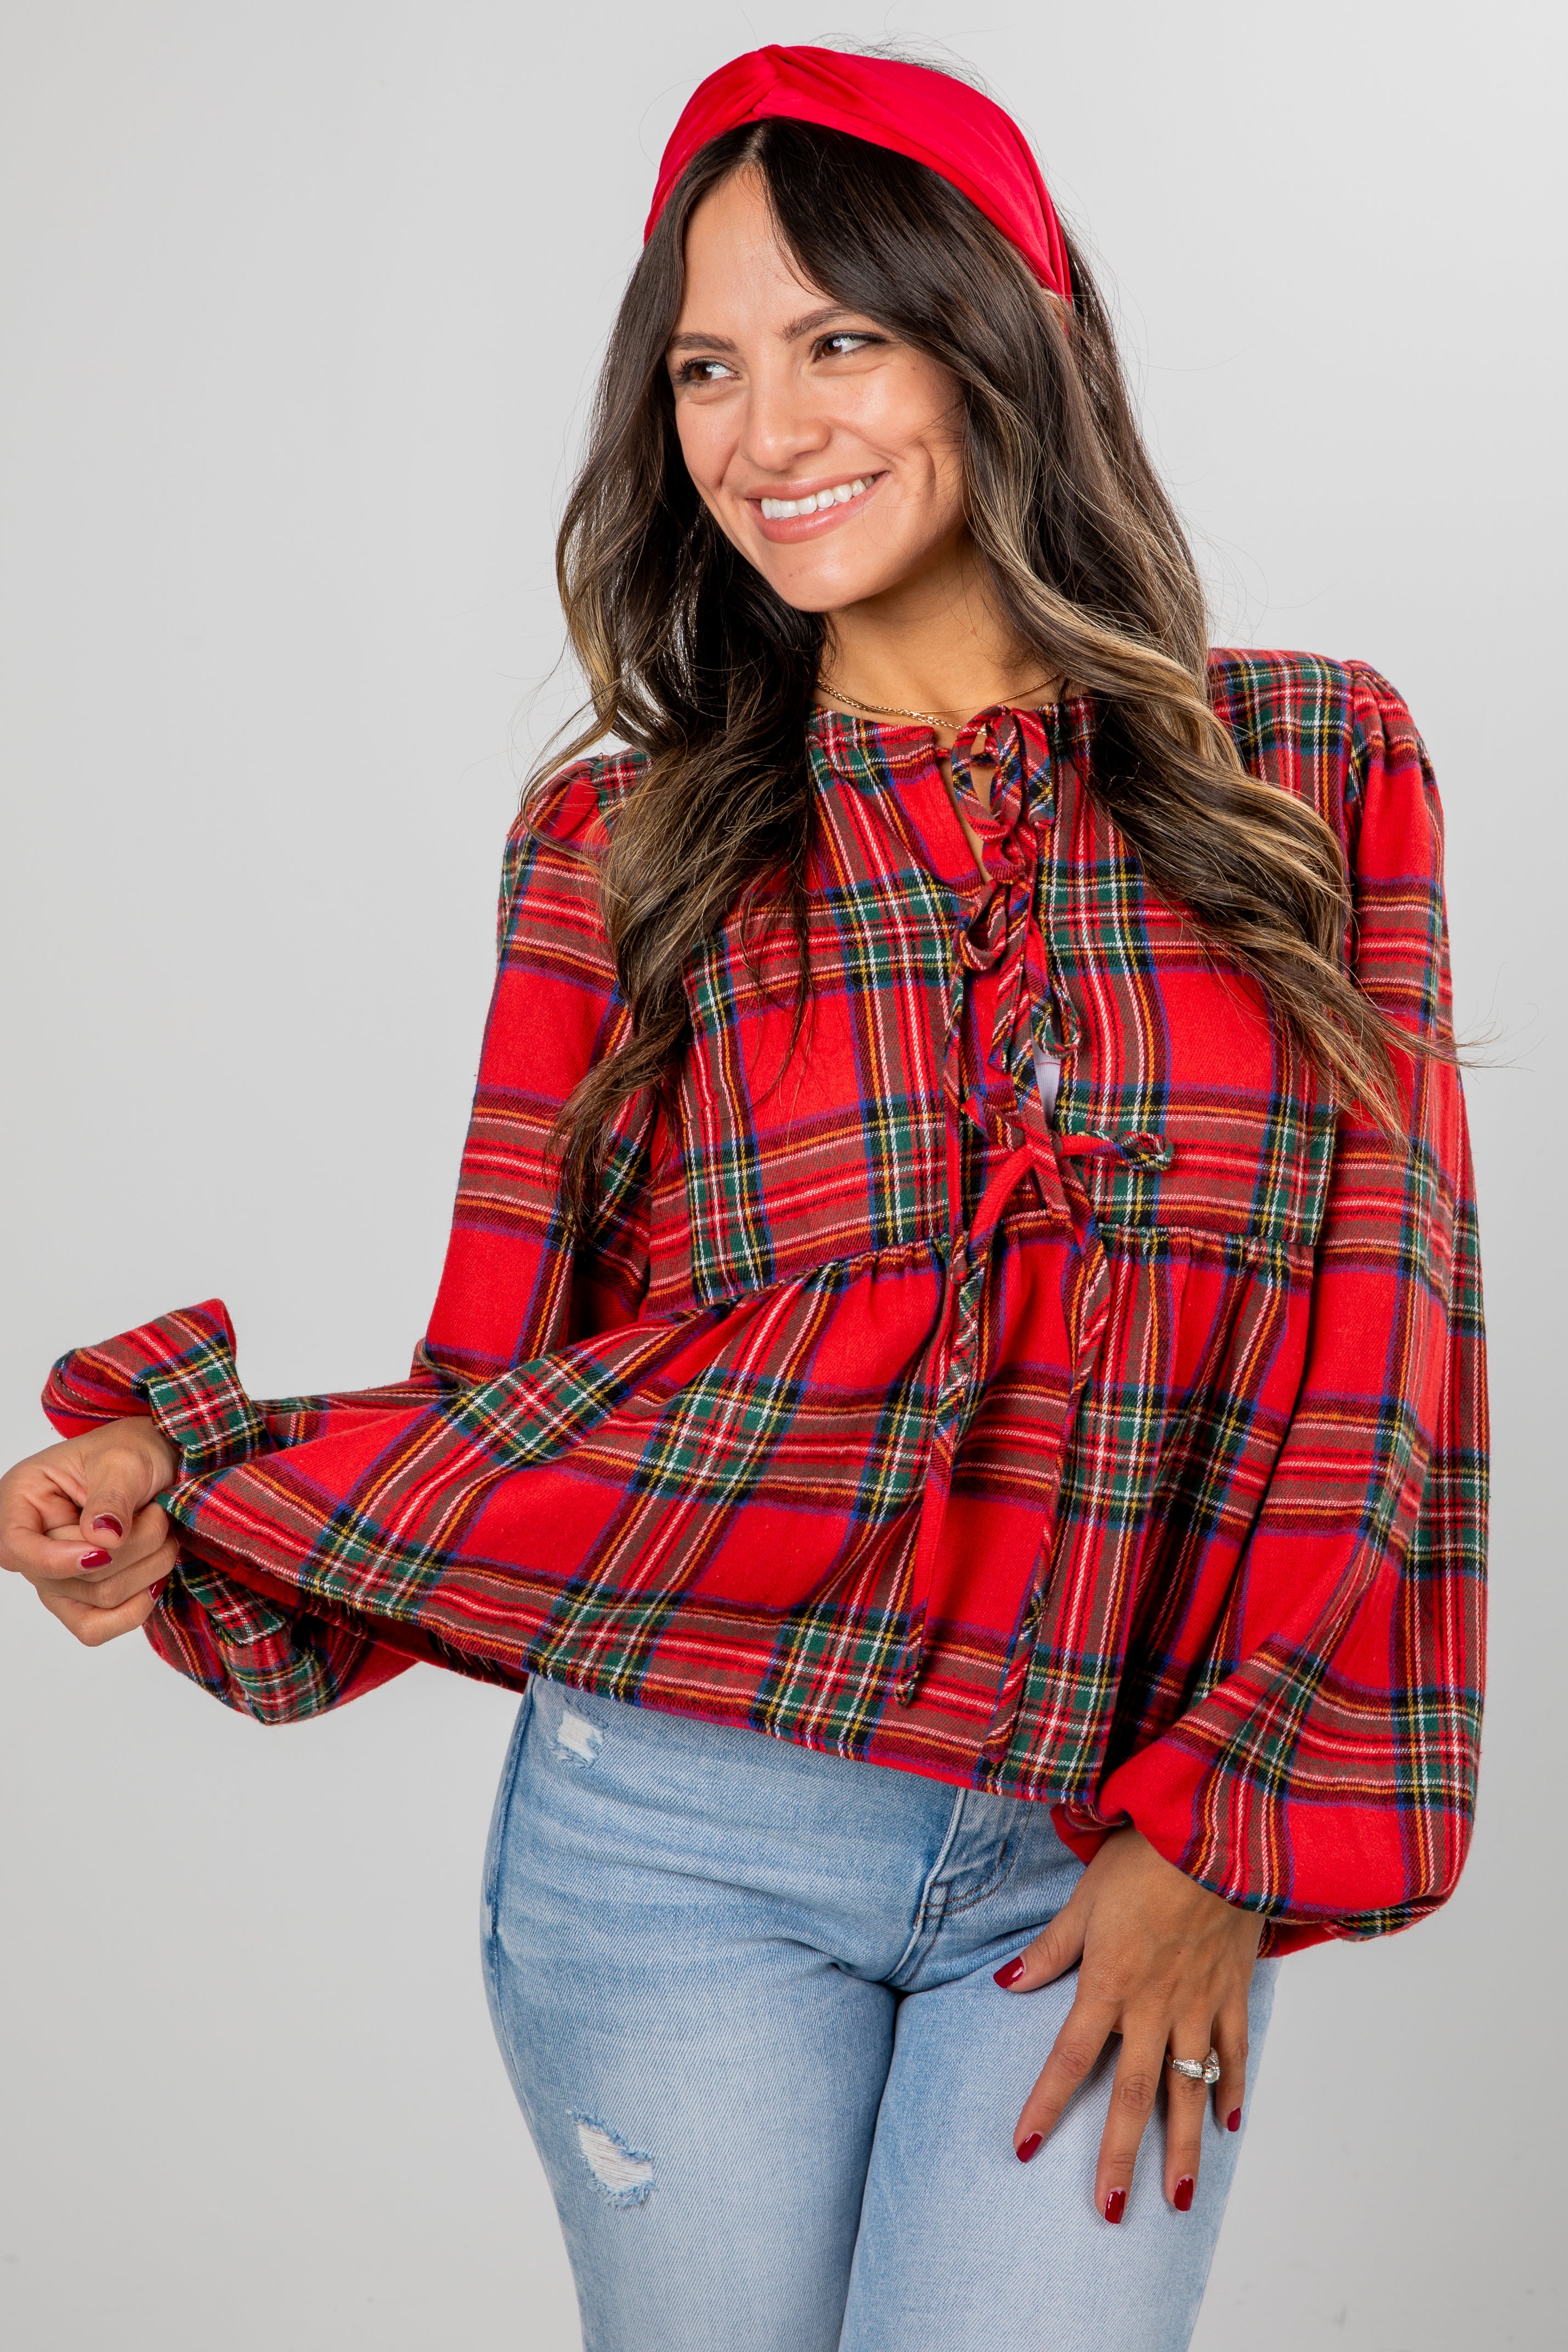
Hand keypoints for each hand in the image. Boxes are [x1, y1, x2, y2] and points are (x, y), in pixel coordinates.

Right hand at [0, 1418, 180, 1645]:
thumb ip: (111, 1497)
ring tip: (163, 1530)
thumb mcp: (124, 1458)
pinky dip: (137, 1605)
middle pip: (74, 1579)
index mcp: (22, 1500)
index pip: (18, 1550)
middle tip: (159, 1512)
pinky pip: (99, 1628)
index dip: (60, 1559)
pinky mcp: (82, 1600)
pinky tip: (155, 1573)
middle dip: (133, 1548)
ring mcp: (55, 1576)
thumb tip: (103, 1540)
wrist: (158, 1460)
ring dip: (148, 1567)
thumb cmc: (133, 1450)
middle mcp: (31, 1544)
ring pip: (99, 1601)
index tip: (106, 1548)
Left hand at [995, 1824, 1261, 2219]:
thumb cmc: (1144, 1859)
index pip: (1068, 2059)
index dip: (1044, 2106)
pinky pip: (1235, 2055)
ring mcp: (1199, 2006)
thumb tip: (1007, 1983)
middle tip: (1111, 2211)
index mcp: (1108, 1985)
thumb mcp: (1084, 1899)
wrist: (1216, 1836)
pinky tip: (1228, 2127)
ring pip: (1189, 2092)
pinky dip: (1233, 2091)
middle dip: (1118, 2156)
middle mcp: (1154, 2008)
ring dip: (1182, 2148)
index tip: (1022, 2149)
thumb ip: (1050, 1949)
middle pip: (1132, 2095)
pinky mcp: (1232, 1994)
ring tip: (1176, 2199)